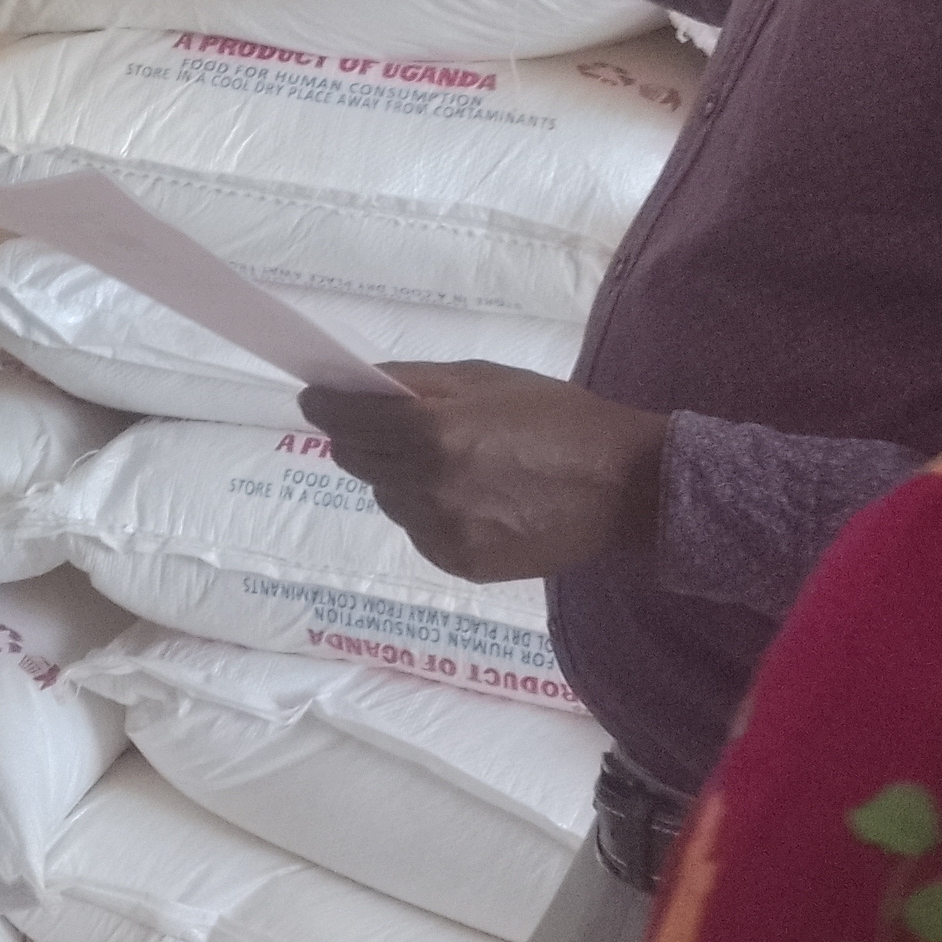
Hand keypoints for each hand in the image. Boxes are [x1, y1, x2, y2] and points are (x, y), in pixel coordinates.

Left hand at [299, 360, 663, 581]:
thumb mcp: (488, 379)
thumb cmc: (559, 419)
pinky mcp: (458, 563)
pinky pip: (417, 530)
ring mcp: (441, 531)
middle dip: (363, 437)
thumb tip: (358, 382)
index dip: (324, 404)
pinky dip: (428, 511)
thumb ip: (417, 381)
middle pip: (355, 459)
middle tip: (393, 426)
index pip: (344, 419)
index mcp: (434, 430)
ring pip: (385, 496)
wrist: (625, 489)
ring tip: (452, 464)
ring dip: (399, 477)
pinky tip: (473, 498)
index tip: (316, 397)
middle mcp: (428, 485)